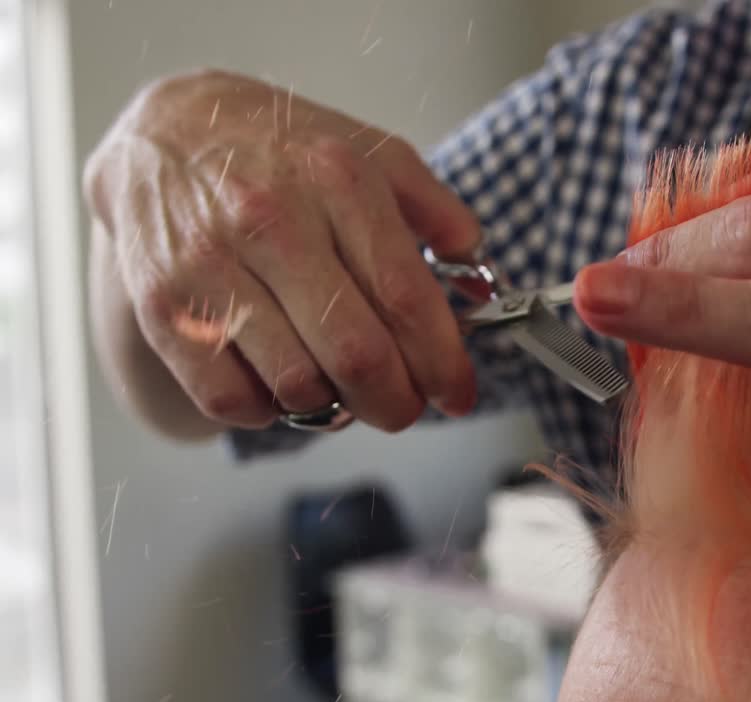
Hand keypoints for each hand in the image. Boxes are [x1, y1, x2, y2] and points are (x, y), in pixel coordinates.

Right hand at [85, 70, 477, 431]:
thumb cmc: (282, 153)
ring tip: (339, 387)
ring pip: (295, 384)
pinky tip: (279, 380)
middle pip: (356, 353)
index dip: (441, 362)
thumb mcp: (373, 153)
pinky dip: (267, 410)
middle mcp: (271, 221)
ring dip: (332, 407)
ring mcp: (210, 265)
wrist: (164, 133)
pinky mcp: (162, 306)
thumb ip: (440, 213)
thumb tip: (480, 285)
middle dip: (396, 402)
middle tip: (404, 407)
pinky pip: (230, 398)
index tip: (456, 393)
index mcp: (336, 181)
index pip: (404, 297)